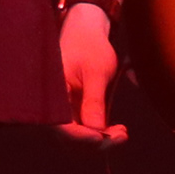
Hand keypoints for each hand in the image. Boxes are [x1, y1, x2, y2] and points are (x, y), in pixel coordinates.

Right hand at [55, 2, 126, 146]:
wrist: (87, 31)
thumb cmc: (89, 46)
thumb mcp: (95, 72)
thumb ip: (93, 101)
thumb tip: (95, 130)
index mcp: (52, 93)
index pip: (61, 126)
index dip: (81, 137)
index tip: (102, 138)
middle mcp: (54, 106)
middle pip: (69, 138)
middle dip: (95, 142)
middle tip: (121, 135)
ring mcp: (65, 110)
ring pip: (78, 139)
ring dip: (100, 141)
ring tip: (122, 132)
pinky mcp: (75, 111)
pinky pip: (84, 130)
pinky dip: (100, 134)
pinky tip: (117, 129)